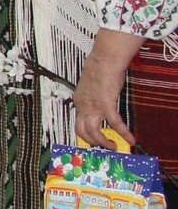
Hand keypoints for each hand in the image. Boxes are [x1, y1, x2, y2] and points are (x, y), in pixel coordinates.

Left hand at [72, 30, 144, 149]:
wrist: (104, 60)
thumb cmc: (100, 70)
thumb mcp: (92, 87)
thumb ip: (93, 98)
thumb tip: (102, 104)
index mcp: (78, 102)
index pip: (78, 122)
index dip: (85, 134)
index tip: (92, 140)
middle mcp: (82, 106)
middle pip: (81, 131)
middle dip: (91, 142)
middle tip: (102, 147)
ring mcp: (93, 106)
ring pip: (94, 132)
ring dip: (104, 142)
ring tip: (114, 147)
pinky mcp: (106, 105)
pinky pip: (115, 123)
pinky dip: (123, 133)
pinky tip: (131, 139)